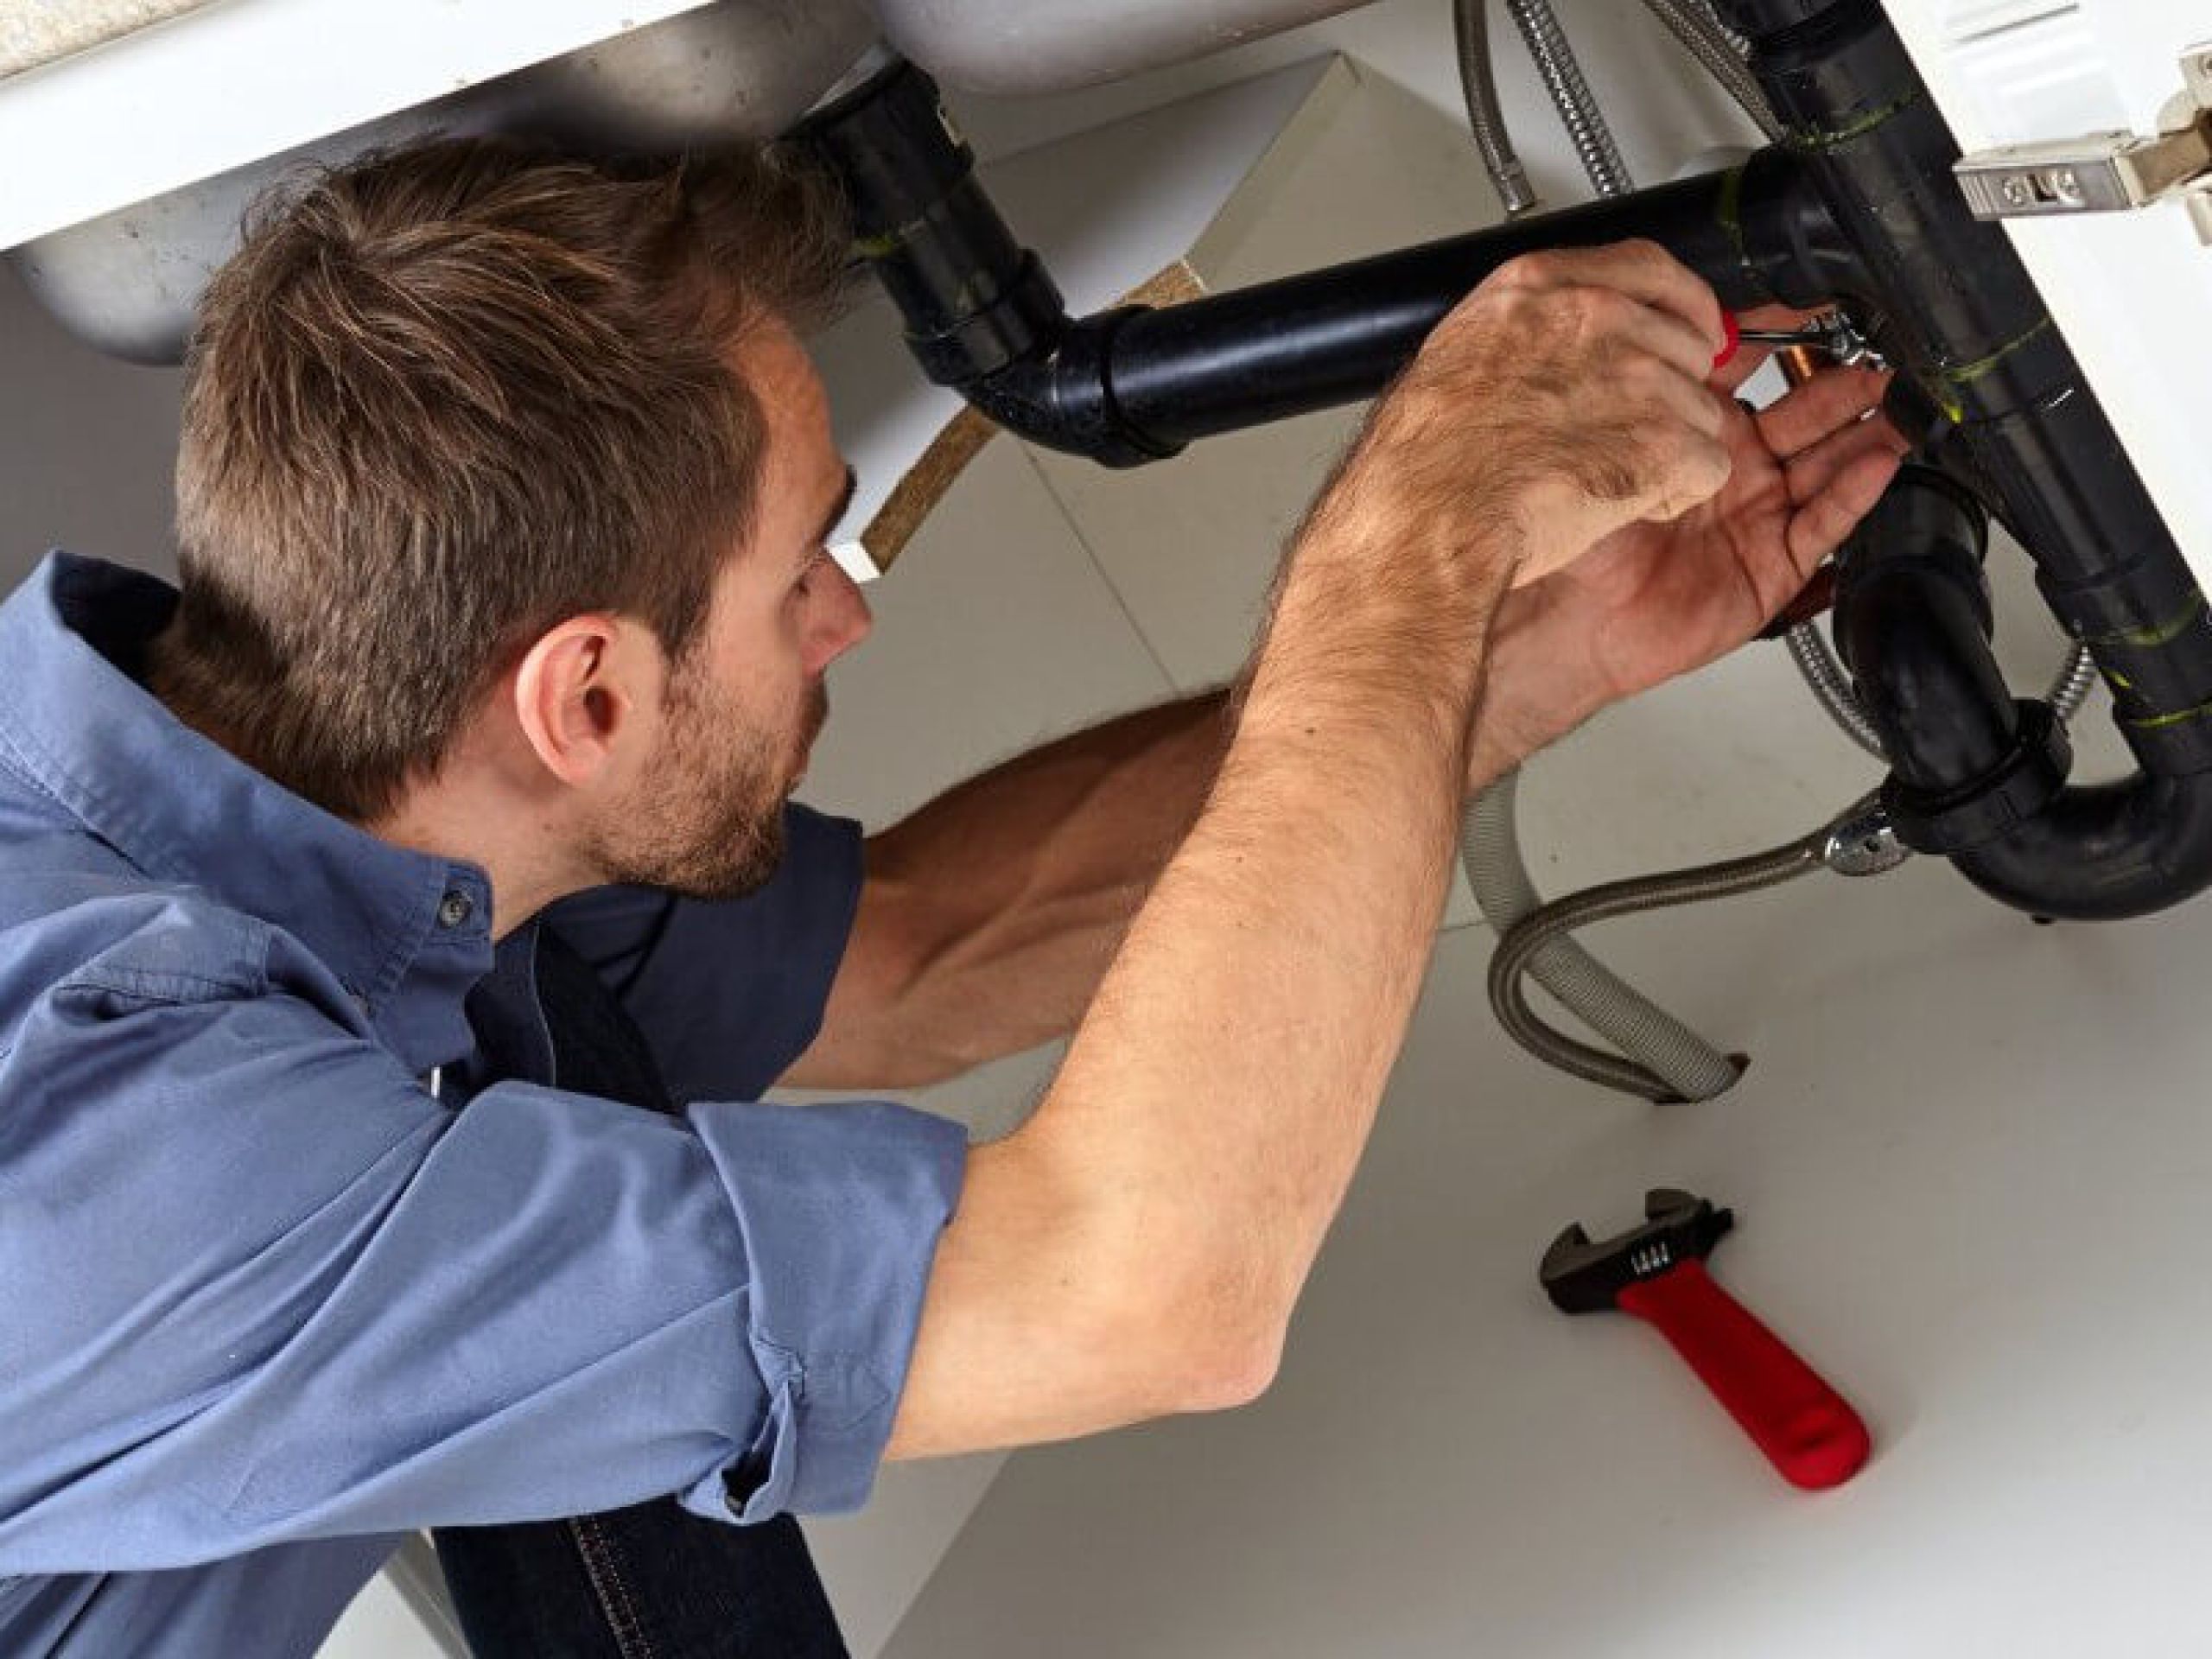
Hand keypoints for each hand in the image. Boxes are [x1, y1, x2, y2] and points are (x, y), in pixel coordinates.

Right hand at [1314, 240, 1735, 594]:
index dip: (1679, 307)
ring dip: (1664, 451)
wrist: (1427, 514)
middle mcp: (1598, 318)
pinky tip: (1620, 502)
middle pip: (1685, 346)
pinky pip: (1706, 467)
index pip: (1650, 268)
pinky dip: (1673, 495)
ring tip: (1597, 475)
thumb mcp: (1462, 350)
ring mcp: (1638, 377)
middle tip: (1615, 433)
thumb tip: (1567, 340)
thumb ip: (1530, 329)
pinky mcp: (1663, 440)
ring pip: (1699, 412)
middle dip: (1667, 393)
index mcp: (1542, 287)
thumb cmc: (1428, 459)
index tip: (1687, 330)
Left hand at [1465, 314, 1907, 783]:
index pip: (1755, 366)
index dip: (1789, 332)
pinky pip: (1823, 524)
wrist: (1575, 620)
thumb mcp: (1615, 451)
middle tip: (1882, 355)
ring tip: (1900, 404)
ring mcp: (1760, 513)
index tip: (1821, 301)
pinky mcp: (1776, 563)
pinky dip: (1853, 494)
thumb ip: (1653, 393)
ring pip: (1829, 463)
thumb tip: (1680, 332)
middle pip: (1810, 412)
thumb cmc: (1580, 540)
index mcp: (1696, 428)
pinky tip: (1876, 464)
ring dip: (1868, 432)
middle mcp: (1736, 466)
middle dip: (1849, 382)